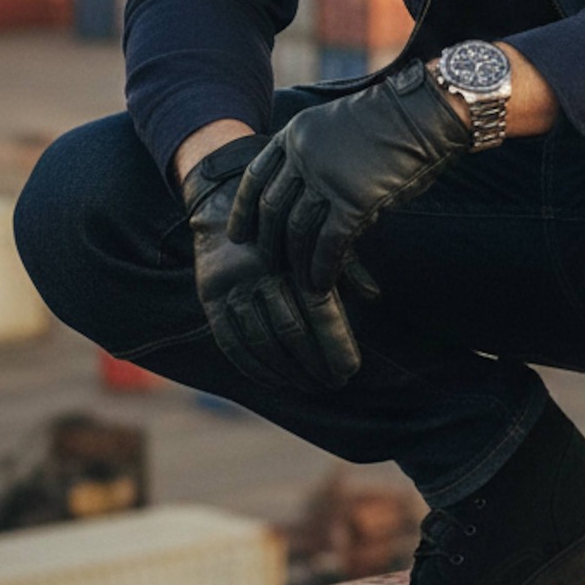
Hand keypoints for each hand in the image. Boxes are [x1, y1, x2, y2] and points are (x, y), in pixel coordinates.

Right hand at [182, 137, 362, 393]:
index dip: (335, 345)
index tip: (350, 371)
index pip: (318, 310)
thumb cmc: (286, 222)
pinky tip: (275, 382)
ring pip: (261, 341)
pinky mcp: (209, 296)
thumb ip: (345, 266)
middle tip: (334, 383)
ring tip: (308, 385)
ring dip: (287, 371)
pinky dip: (255, 368)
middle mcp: (260, 270)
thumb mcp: (316, 234)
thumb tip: (375, 296)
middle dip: (315, 363)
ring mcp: (232, 285)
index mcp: (293, 254)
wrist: (225, 198)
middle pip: (291, 331)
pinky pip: (231, 343)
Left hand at [229, 61, 470, 294]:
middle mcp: (303, 157)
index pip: (255, 178)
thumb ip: (313, 160)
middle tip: (268, 266)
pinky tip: (321, 285)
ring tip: (297, 284)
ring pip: (298, 231)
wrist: (425, 113)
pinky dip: (322, 269)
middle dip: (267, 243)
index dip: (243, 210)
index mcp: (294, 134)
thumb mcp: (334, 128)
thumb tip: (305, 203)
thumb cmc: (389, 122)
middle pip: (272, 208)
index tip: (238, 236)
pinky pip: (329, 245)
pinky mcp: (353, 202)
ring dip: (295, 263)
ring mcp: (326, 179)